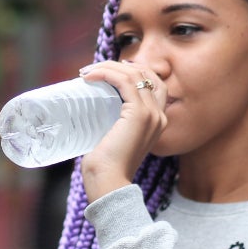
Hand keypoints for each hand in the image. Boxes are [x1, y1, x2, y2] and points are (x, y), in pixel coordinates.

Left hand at [78, 61, 167, 202]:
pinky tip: (90, 76)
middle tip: (92, 69)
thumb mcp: (113, 138)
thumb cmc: (105, 166)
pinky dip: (106, 73)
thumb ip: (112, 124)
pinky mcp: (139, 114)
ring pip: (135, 74)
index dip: (132, 71)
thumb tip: (90, 110)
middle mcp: (160, 116)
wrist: (108, 182)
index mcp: (157, 122)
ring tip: (87, 71)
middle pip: (146, 74)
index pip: (153, 84)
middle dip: (119, 65)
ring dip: (109, 67)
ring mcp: (152, 114)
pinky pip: (125, 81)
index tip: (106, 71)